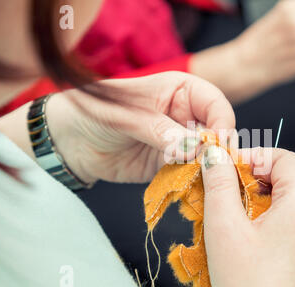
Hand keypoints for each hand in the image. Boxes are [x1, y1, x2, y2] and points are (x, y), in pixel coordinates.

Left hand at [45, 72, 235, 183]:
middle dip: (218, 151)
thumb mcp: (127, 116)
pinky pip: (191, 174)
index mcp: (182, 91)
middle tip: (214, 168)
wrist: (72, 141)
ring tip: (202, 180)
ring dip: (208, 169)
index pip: (215, 104)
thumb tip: (195, 148)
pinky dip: (194, 182)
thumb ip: (160, 130)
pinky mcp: (172, 166)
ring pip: (208, 156)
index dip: (223, 122)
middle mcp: (186, 116)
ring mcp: (181, 142)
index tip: (220, 143)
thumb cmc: (96, 112)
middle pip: (217, 133)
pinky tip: (191, 188)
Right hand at [201, 147, 294, 286]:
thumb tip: (216, 156)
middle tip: (240, 179)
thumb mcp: (225, 228)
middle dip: (269, 167)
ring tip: (247, 200)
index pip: (284, 157)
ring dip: (277, 184)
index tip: (228, 166)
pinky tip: (258, 221)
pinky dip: (284, 203)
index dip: (254, 156)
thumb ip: (220, 184)